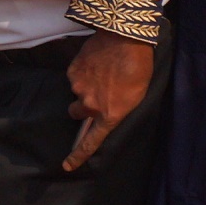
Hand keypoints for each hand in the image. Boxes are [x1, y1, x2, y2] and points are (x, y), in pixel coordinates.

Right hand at [65, 32, 153, 169]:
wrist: (125, 39)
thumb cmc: (138, 68)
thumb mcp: (136, 96)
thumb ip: (118, 110)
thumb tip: (106, 113)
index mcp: (110, 115)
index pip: (90, 142)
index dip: (77, 155)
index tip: (67, 166)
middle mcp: (90, 105)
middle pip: (76, 112)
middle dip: (82, 106)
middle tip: (97, 92)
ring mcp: (79, 88)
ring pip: (76, 92)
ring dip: (86, 86)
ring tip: (103, 71)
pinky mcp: (73, 72)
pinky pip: (74, 77)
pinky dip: (83, 72)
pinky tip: (96, 63)